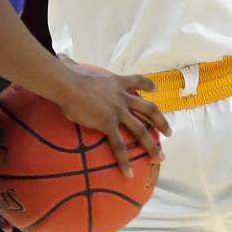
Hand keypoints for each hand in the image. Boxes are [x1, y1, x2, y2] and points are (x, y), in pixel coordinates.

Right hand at [53, 58, 170, 178]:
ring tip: (161, 157)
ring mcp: (118, 111)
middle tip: (169, 133)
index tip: (155, 89)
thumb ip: (72, 64)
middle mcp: (122, 97)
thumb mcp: (75, 67)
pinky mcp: (108, 124)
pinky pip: (119, 145)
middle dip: (161, 122)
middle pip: (149, 109)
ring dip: (152, 145)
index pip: (137, 82)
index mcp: (116, 82)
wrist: (68, 84)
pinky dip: (125, 160)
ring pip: (141, 130)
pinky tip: (129, 173)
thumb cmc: (67, 74)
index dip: (148, 86)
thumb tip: (61, 59)